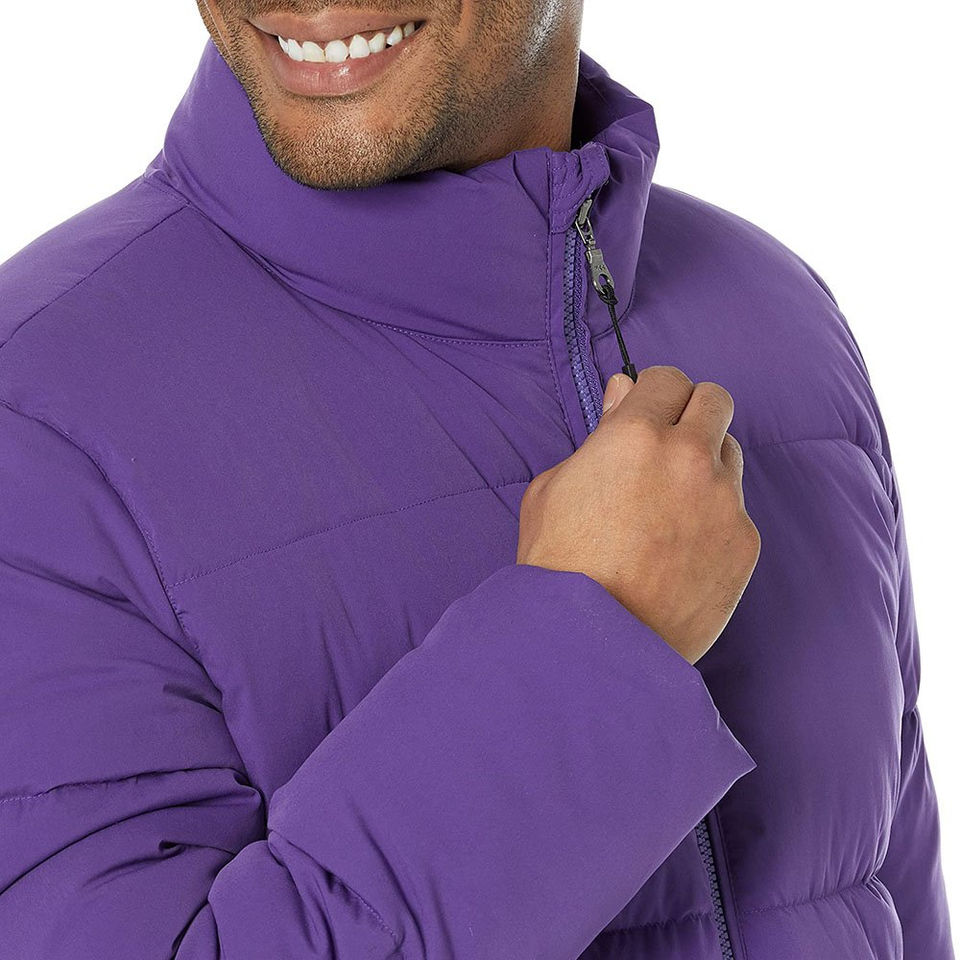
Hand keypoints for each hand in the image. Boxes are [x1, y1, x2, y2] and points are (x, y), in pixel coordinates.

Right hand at [517, 365, 760, 663]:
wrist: (591, 644)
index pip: (667, 378)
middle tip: (667, 445)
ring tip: (672, 503)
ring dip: (707, 462)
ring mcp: (723, 501)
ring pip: (731, 452)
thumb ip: (597, 433)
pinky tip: (682, 549)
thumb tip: (625, 392)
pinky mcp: (745, 543)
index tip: (645, 414)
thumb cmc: (558, 567)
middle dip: (691, 412)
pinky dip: (715, 517)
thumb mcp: (551, 488)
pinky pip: (737, 508)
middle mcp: (687, 457)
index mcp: (634, 435)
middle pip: (715, 399)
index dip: (652, 395)